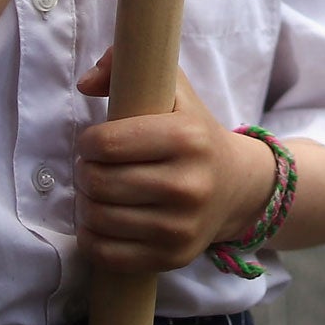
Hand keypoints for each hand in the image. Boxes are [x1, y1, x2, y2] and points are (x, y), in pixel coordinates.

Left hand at [73, 49, 276, 272]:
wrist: (239, 186)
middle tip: (95, 168)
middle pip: (98, 183)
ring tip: (99, 192)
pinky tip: (102, 222)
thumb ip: (127, 67)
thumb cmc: (195, 134)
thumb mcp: (173, 90)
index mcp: (187, 138)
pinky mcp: (173, 257)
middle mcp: (187, 185)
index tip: (96, 142)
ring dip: (86, 204)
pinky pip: (107, 254)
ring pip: (98, 219)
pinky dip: (92, 238)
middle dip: (86, 173)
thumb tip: (85, 82)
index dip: (89, 142)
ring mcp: (180, 227)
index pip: (105, 144)